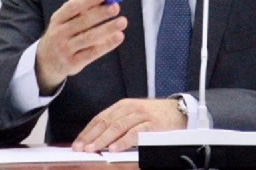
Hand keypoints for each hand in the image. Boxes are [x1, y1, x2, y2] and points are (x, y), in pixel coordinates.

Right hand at [36, 0, 126, 94]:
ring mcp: (65, 49)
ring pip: (89, 38)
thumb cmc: (63, 33)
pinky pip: (92, 53)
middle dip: (100, 13)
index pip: (72, 6)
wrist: (46, 61)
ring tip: (122, 22)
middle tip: (116, 7)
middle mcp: (59, 33)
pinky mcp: (73, 63)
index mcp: (58, 18)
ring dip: (107, 29)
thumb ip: (83, 9)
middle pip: (82, 22)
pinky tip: (118, 37)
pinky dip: (106, 45)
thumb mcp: (66, 20)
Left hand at [72, 98, 186, 152]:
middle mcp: (130, 108)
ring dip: (103, 139)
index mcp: (122, 106)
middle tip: (81, 148)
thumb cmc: (154, 115)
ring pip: (118, 127)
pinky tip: (114, 148)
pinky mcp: (152, 124)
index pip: (100, 118)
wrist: (178, 110)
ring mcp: (141, 115)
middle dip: (91, 136)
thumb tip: (97, 139)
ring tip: (93, 149)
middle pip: (106, 122)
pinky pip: (135, 133)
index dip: (87, 131)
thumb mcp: (133, 114)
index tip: (77, 143)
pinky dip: (123, 141)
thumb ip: (118, 123)